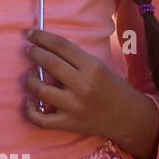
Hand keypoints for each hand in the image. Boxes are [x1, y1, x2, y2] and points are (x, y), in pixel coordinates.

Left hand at [23, 28, 145, 139]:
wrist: (128, 117)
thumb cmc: (111, 87)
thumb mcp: (99, 66)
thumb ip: (75, 58)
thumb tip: (45, 46)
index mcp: (93, 67)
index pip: (61, 46)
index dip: (42, 37)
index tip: (30, 34)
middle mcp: (83, 86)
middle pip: (50, 63)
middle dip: (34, 53)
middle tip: (30, 51)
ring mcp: (75, 107)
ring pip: (40, 90)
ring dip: (30, 80)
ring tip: (31, 75)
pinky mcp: (70, 124)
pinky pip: (41, 119)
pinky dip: (30, 110)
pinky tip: (31, 102)